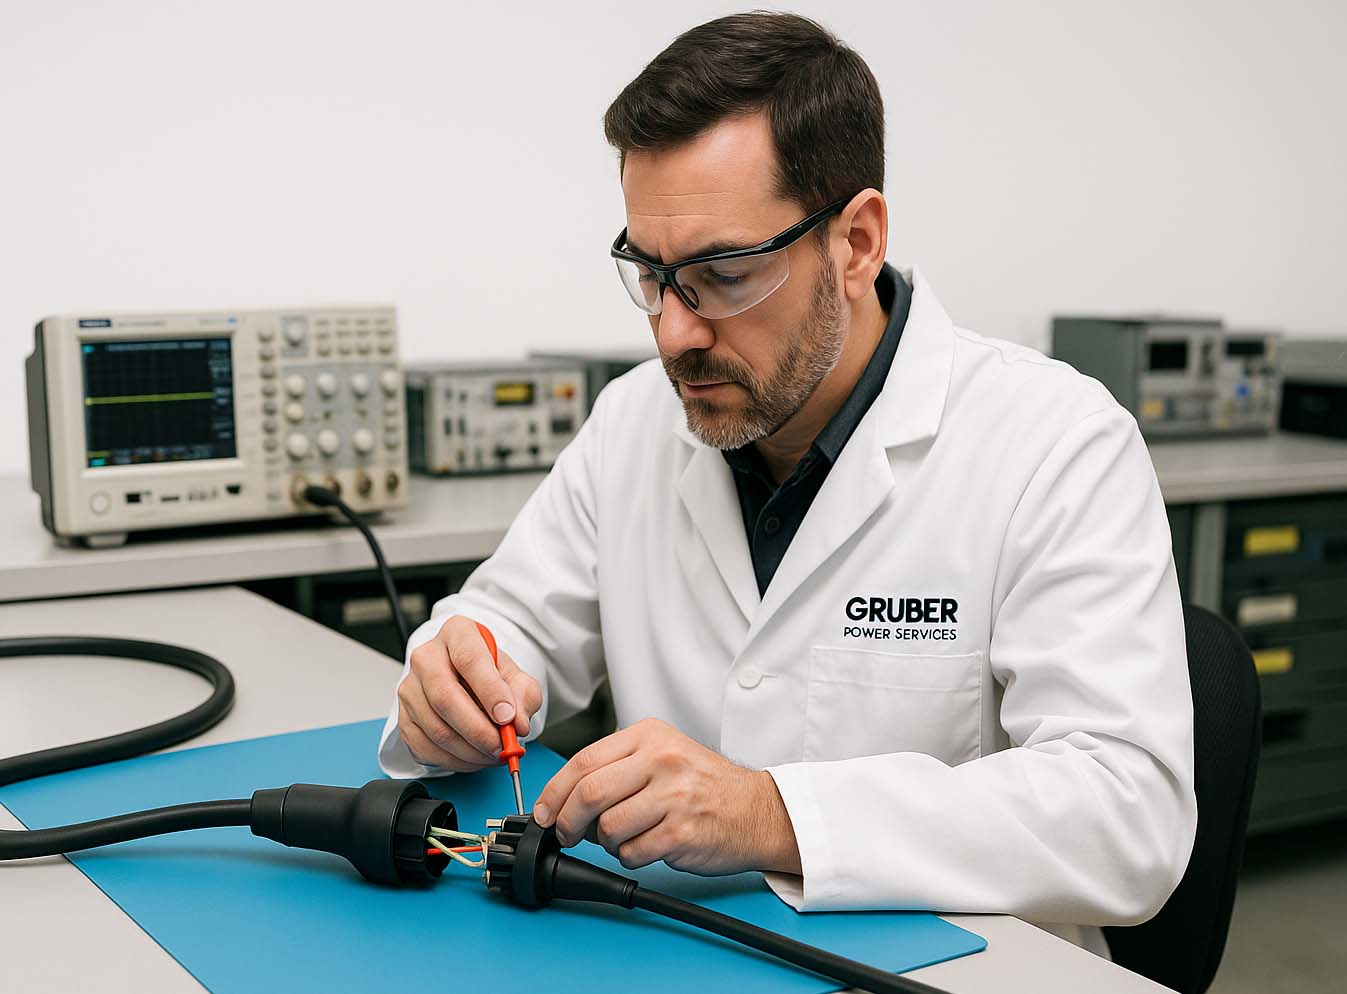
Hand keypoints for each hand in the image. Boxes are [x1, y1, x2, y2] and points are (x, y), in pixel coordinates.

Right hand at [396, 615, 542, 771]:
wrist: (468, 682)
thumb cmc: (491, 676)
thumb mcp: (517, 678)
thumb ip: (523, 696)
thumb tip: (517, 723)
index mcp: (457, 634)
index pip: (469, 659)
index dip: (490, 691)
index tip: (508, 717)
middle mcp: (427, 657)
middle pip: (445, 697)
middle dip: (478, 730)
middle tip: (501, 746)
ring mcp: (410, 688)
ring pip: (436, 727)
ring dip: (470, 750)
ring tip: (493, 754)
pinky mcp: (403, 717)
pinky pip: (425, 747)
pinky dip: (454, 760)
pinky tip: (474, 758)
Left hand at [532, 717, 800, 876]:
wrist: (758, 810)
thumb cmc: (705, 785)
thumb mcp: (663, 754)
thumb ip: (617, 767)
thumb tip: (562, 798)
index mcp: (650, 736)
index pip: (584, 760)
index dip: (554, 791)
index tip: (544, 811)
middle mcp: (662, 760)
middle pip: (589, 792)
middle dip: (568, 820)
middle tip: (567, 834)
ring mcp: (674, 796)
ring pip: (608, 827)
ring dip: (605, 842)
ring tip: (624, 837)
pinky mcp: (683, 831)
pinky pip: (633, 852)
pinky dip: (630, 856)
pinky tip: (648, 846)